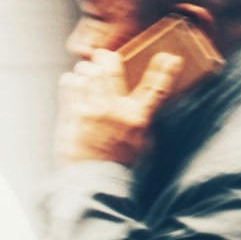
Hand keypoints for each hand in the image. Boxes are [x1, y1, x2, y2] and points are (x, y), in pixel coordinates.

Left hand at [59, 44, 167, 171]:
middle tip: (103, 58)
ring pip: (88, 72)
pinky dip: (72, 81)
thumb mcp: (140, 142)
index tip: (170, 58)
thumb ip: (141, 120)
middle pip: (112, 68)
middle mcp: (116, 110)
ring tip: (86, 74)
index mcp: (137, 118)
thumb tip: (143, 104)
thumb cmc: (118, 163)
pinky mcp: (74, 114)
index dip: (165, 72)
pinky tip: (75, 86)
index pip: (156, 90)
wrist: (94, 181)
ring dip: (87, 69)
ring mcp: (93, 110)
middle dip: (106, 57)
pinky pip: (70, 83)